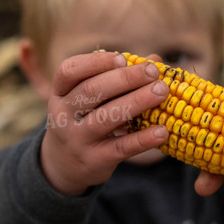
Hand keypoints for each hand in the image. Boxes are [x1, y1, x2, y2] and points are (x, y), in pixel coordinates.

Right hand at [40, 52, 169, 195]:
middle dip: (124, 78)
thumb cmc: (86, 119)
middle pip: (91, 91)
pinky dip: (143, 139)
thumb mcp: (90, 99)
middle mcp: (63, 114)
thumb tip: (155, 60)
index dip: (95, 62)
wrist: (66, 165)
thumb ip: (117, 77)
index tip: (123, 58)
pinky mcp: (95, 160)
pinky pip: (121, 147)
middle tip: (152, 71)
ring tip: (162, 92)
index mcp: (60, 92)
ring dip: (137, 101)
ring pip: (107, 117)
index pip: (69, 71)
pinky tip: (162, 131)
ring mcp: (77, 139)